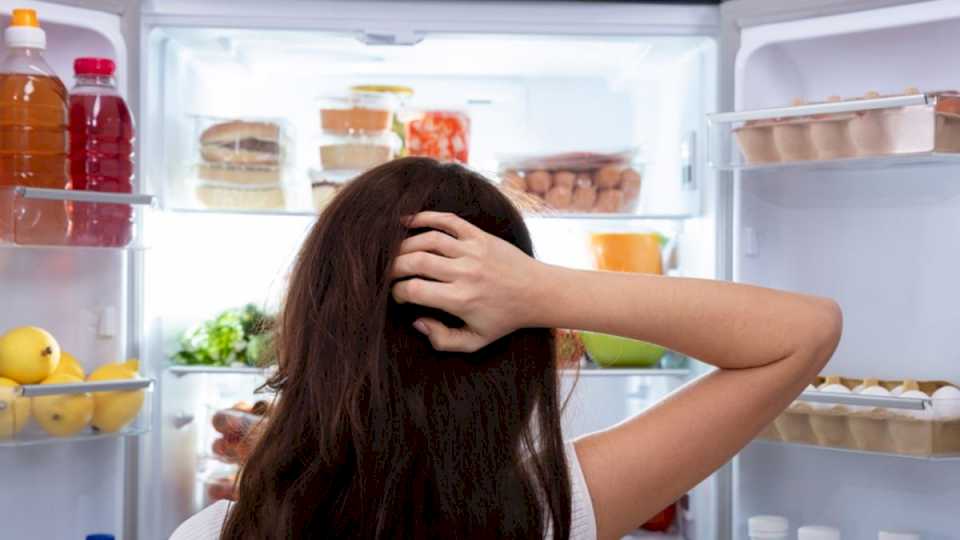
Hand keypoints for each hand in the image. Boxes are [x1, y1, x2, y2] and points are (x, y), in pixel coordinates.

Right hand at [390, 211, 546, 351]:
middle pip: (415, 261)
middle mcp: (464, 272)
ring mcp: (472, 250)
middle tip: (387, 273)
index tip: (398, 296)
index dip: (397, 292)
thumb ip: (443, 340)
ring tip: (395, 253)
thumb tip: (417, 322)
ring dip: (404, 244)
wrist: (538, 292)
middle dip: (393, 267)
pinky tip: (408, 221)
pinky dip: (425, 217)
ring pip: (428, 239)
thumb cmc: (504, 318)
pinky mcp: (480, 236)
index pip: (414, 290)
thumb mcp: (476, 341)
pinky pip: (448, 220)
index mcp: (460, 299)